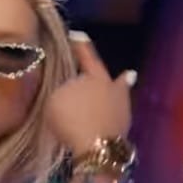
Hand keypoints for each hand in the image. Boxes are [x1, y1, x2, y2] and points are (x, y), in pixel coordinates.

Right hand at [45, 31, 135, 156]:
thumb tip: (68, 86)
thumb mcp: (54, 99)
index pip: (86, 57)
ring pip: (117, 91)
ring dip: (119, 84)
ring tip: (127, 76)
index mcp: (93, 76)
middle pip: (103, 74)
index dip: (80, 46)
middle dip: (98, 69)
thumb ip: (61, 88)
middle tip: (97, 62)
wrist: (96, 148)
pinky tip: (113, 108)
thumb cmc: (71, 118)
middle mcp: (111, 87)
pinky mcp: (123, 125)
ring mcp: (121, 106)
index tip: (77, 34)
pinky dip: (113, 108)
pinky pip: (115, 111)